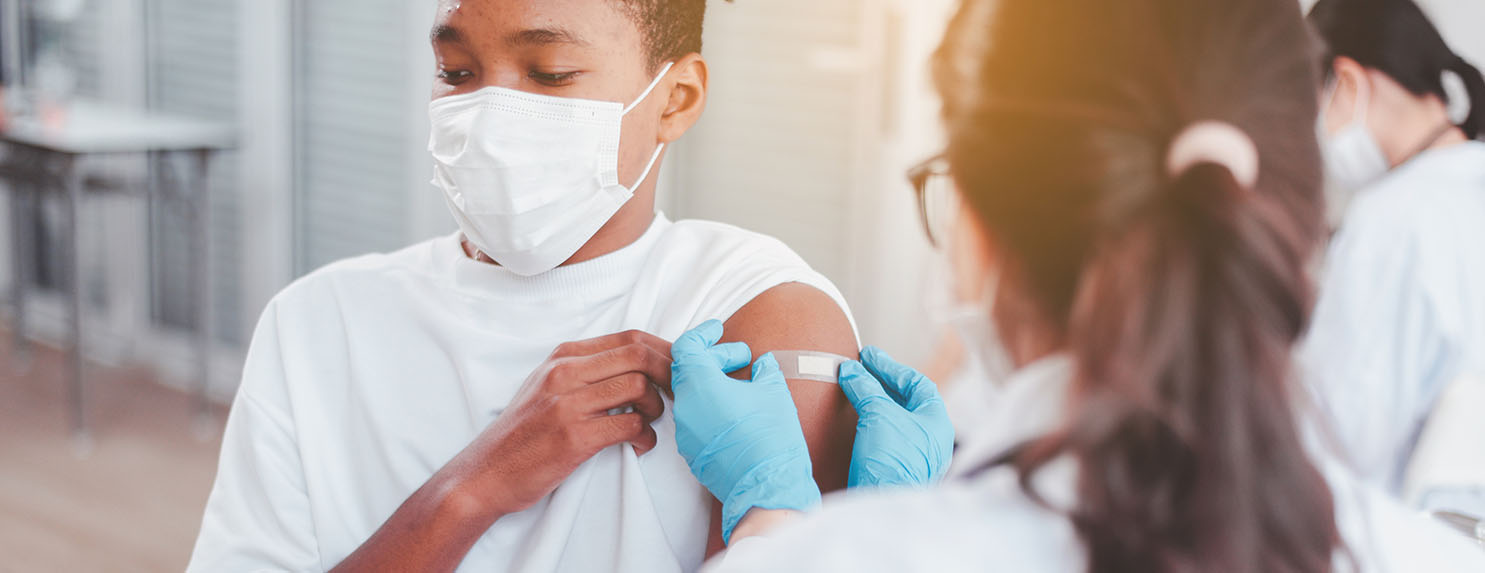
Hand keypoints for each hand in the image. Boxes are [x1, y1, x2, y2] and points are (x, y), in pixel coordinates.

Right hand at [446, 330, 673, 518]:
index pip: (629, 338)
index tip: (681, 369)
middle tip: (681, 395)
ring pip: (638, 387)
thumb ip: (585, 371)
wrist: (485, 473)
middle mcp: (564, 373)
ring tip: (649, 423)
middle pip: (639, 355)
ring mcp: (567, 404)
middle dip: (670, 374)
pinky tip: (640, 445)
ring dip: (656, 408)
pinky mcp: (573, 437)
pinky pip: (630, 426)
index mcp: (563, 357)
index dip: (665, 351)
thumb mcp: (547, 387)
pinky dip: (645, 437)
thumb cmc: (523, 434)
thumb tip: (637, 365)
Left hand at [670, 320, 821, 543]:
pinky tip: (735, 408)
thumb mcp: (773, 391)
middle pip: (687, 369)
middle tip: (741, 357)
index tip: (718, 329)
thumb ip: (764, 370)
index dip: (704, 333)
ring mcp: (685, 432)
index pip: (687, 346)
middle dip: (714, 358)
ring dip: (712, 382)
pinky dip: (710, 405)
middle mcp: (685, 407)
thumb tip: (762, 365)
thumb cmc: (771, 437)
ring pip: (690, 395)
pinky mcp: (692, 451)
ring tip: (741, 382)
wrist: (766, 487)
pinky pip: (695, 418)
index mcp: (700, 385)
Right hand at [840, 346, 954, 488]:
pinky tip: (852, 421)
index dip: (891, 368)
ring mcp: (914, 455)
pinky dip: (869, 424)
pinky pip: (884, 438)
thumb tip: (852, 370)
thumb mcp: (878, 414)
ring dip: (873, 404)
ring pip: (894, 420)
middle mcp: (930, 439)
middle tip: (858, 370)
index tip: (868, 357)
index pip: (917, 383)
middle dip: (881, 384)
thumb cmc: (892, 460)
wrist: (882, 502)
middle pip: (906, 401)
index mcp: (937, 421)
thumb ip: (866, 388)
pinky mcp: (895, 469)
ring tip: (853, 390)